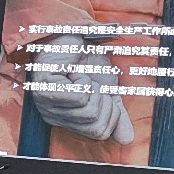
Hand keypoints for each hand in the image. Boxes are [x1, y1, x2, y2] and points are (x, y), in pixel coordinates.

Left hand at [12, 36, 135, 143]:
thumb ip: (117, 115)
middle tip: (91, 82)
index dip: (111, 111)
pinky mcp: (45, 89)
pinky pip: (79, 96)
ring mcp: (46, 105)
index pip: (100, 133)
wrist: (73, 35)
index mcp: (68, 121)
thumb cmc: (86, 61)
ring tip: (81, 75)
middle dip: (104, 99)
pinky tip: (73, 72)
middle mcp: (54, 118)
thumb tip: (128, 139)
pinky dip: (84, 80)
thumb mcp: (108, 90)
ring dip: (93, 87)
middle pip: (96, 126)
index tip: (100, 91)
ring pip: (89, 111)